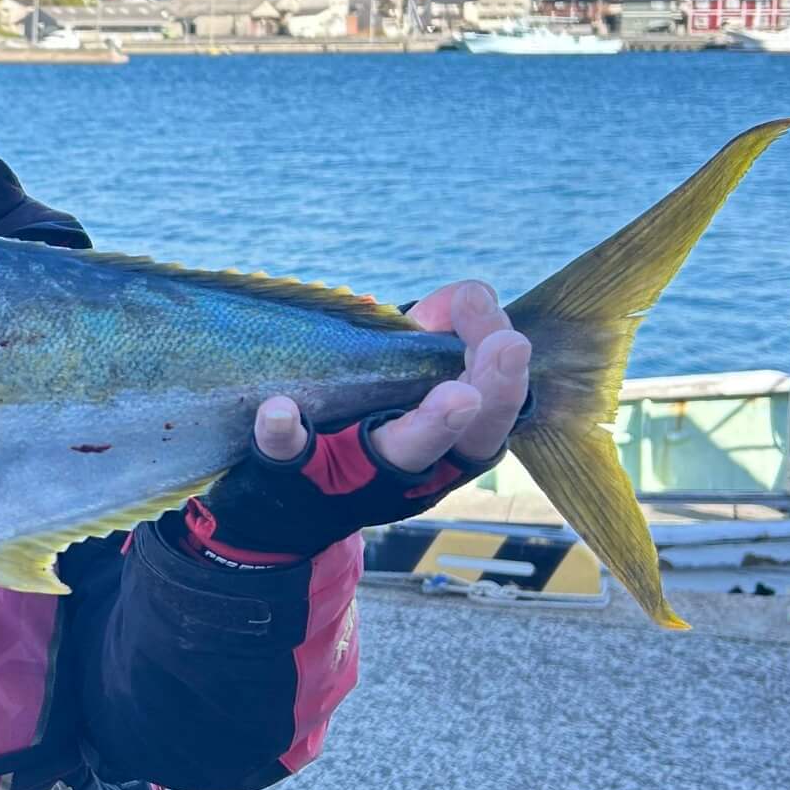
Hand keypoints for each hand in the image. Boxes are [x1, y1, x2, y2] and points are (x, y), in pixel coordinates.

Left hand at [251, 280, 530, 472]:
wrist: (289, 494)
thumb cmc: (369, 411)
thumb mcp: (412, 369)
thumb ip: (442, 328)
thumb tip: (473, 295)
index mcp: (452, 438)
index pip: (497, 407)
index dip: (507, 369)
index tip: (508, 332)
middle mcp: (418, 460)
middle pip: (472, 435)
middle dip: (497, 392)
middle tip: (511, 347)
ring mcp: (362, 468)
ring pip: (403, 450)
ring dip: (433, 423)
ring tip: (458, 397)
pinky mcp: (300, 469)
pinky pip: (290, 453)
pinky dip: (285, 433)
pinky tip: (278, 411)